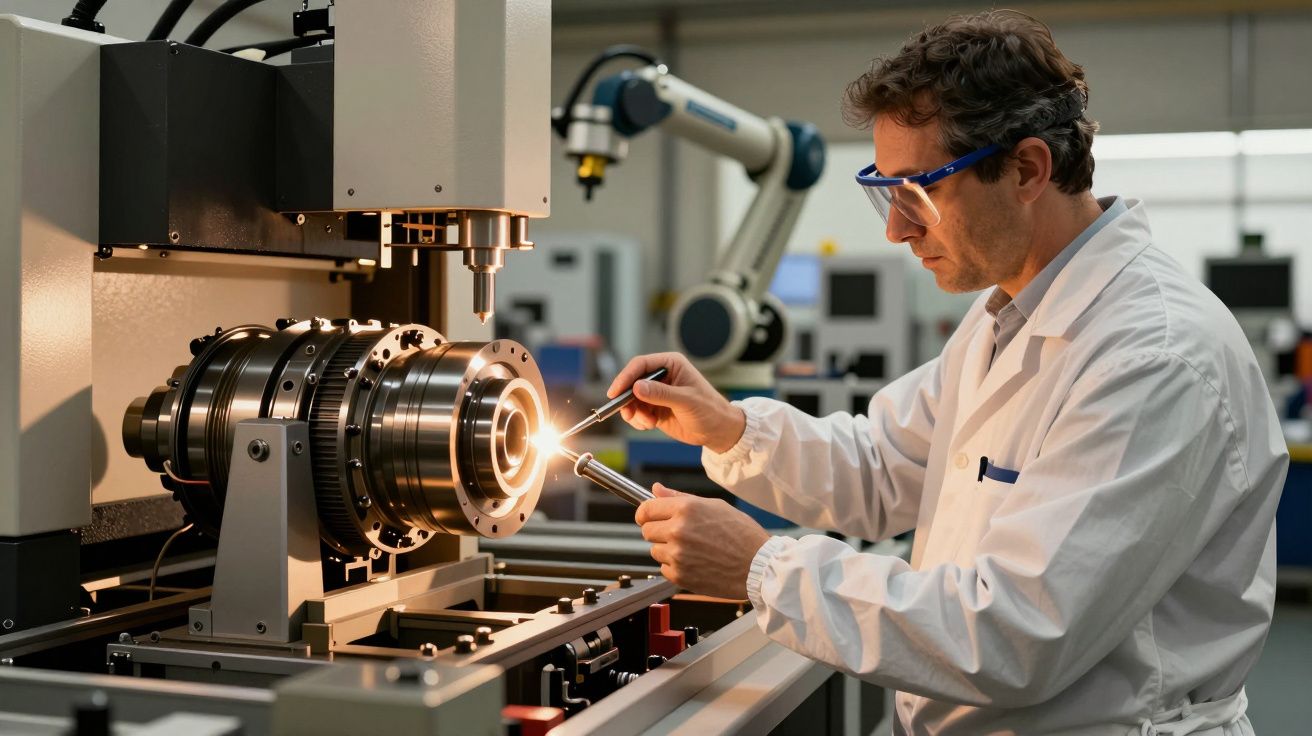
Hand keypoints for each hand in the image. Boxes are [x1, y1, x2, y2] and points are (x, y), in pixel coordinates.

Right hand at [608, 353, 745, 453]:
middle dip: (627, 399)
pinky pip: (636, 412)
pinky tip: (650, 425)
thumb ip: (661, 394)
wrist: (717, 431)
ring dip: (634, 413)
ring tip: (648, 422)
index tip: (615, 392)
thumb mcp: (686, 401)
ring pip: (630, 399)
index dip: (625, 377)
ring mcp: (656, 393)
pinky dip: (638, 420)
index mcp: (671, 364)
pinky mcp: (654, 408)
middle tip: (627, 412)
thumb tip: (637, 387)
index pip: (641, 365)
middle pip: (631, 382)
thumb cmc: (710, 410)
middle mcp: (661, 376)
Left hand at [636, 484, 770, 598]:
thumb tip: (656, 489)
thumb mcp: (714, 506)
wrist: (758, 566)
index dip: (645, 513)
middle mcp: (678, 530)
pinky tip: (696, 562)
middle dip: (659, 531)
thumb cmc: (742, 535)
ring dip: (668, 550)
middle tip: (680, 534)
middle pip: (647, 530)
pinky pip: (664, 569)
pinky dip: (676, 567)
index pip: (645, 509)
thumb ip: (680, 497)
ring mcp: (677, 555)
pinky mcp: (679, 576)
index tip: (648, 517)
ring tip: (693, 549)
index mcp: (686, 509)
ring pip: (655, 550)